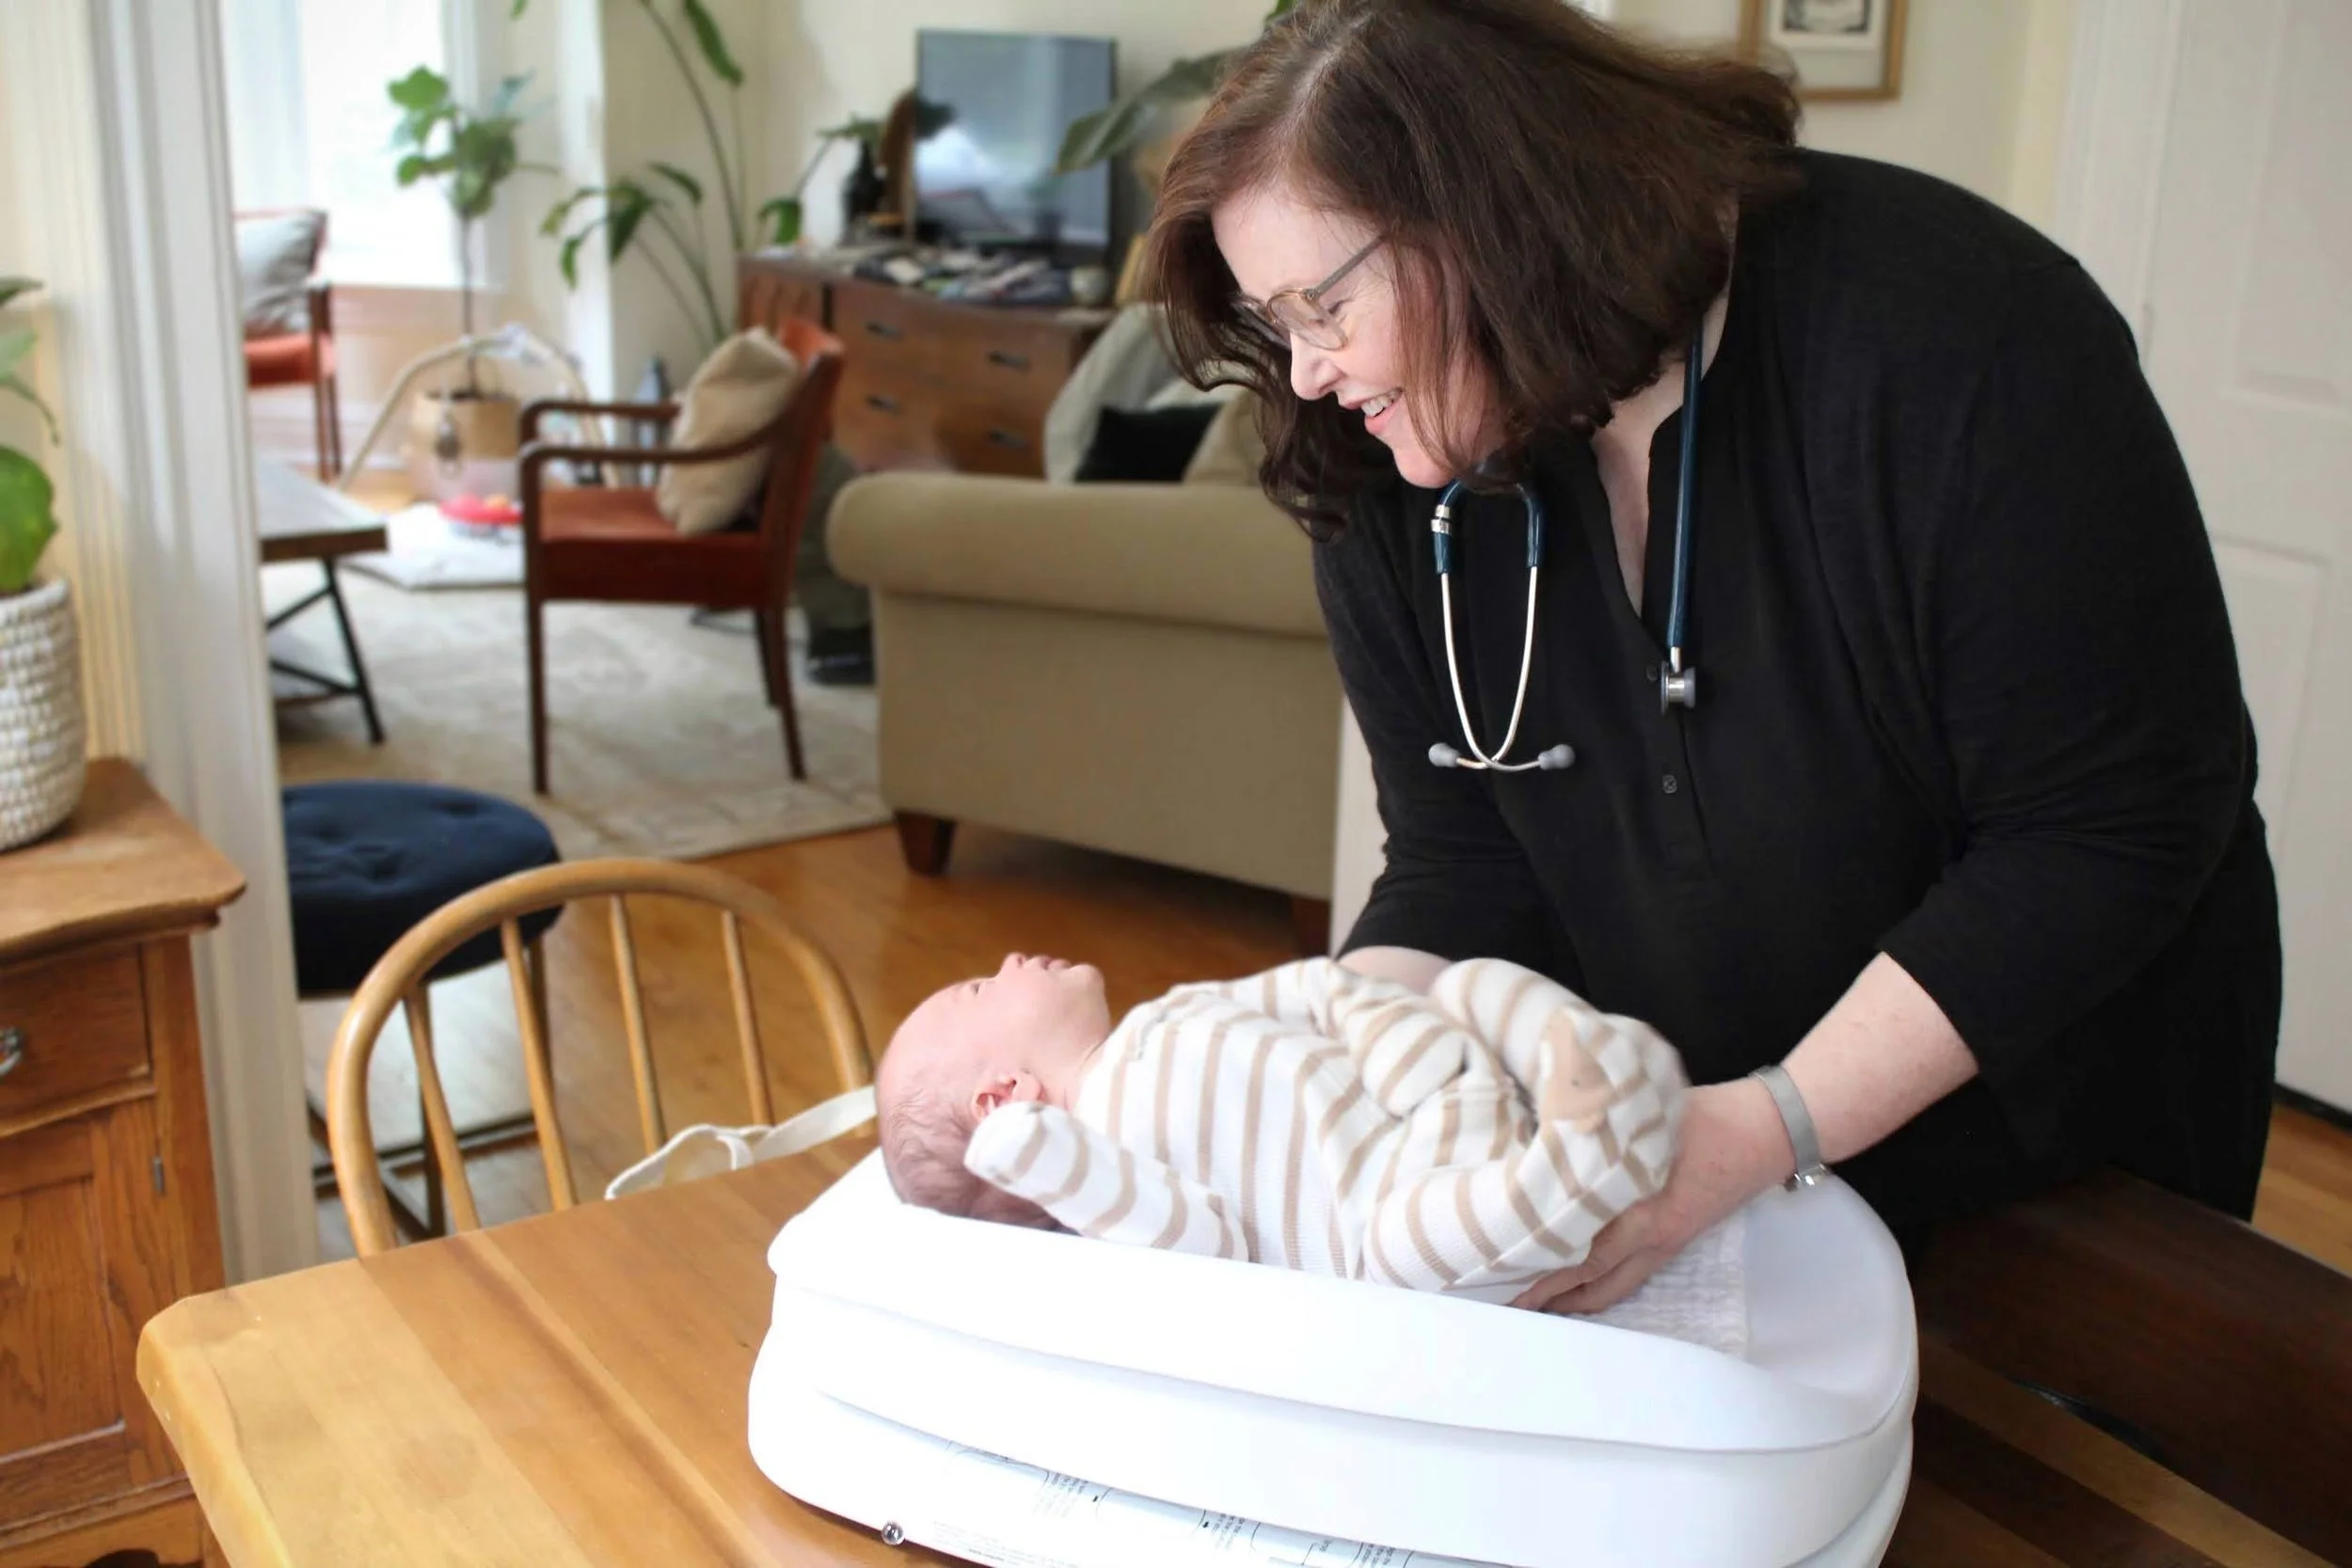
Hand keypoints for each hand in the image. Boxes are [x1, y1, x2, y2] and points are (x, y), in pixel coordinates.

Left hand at [1509, 1077, 1791, 1314]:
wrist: (1763, 1132)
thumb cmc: (1705, 1119)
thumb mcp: (1645, 1120)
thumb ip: (1597, 1132)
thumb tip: (1542, 1138)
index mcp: (1642, 1213)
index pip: (1581, 1258)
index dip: (1541, 1274)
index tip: (1503, 1278)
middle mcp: (1651, 1237)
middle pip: (1592, 1284)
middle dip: (1548, 1297)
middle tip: (1506, 1302)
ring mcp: (1666, 1243)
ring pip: (1612, 1286)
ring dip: (1573, 1297)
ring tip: (1534, 1301)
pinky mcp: (1675, 1237)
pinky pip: (1631, 1274)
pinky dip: (1599, 1282)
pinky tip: (1577, 1278)